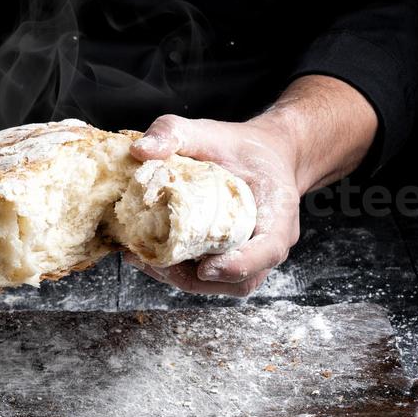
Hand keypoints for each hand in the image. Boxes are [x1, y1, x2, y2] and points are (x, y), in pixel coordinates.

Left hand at [126, 113, 301, 296]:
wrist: (264, 155)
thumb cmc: (241, 146)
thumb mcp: (208, 131)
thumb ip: (175, 132)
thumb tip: (139, 150)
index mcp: (278, 211)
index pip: (268, 249)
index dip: (240, 264)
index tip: (206, 268)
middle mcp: (270, 242)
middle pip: (241, 279)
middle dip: (196, 278)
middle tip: (155, 263)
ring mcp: (254, 256)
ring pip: (225, 285)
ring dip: (184, 280)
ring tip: (146, 261)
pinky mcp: (233, 260)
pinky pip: (214, 279)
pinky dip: (183, 273)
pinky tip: (152, 258)